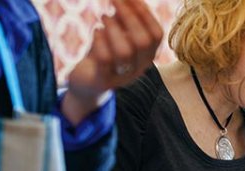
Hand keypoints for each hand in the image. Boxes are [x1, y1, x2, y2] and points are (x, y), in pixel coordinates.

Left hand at [63, 0, 162, 123]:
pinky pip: (104, 60)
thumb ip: (123, 19)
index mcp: (148, 55)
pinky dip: (100, 41)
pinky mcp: (103, 80)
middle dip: (129, 16)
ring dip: (114, 29)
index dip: (145, 14)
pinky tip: (96, 31)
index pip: (157, 34)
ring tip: (103, 17)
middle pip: (143, 41)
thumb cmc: (104, 53)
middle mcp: (140, 67)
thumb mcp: (117, 35)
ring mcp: (123, 76)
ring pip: (125, 52)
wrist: (87, 83)